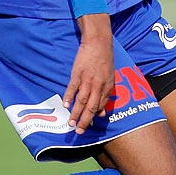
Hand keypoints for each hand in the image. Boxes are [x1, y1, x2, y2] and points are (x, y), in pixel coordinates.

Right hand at [63, 14, 114, 134]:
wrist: (98, 43)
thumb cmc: (105, 61)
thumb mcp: (110, 78)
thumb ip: (106, 95)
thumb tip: (102, 113)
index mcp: (107, 87)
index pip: (100, 106)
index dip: (93, 118)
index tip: (87, 126)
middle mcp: (98, 85)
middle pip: (91, 107)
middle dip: (84, 121)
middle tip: (78, 131)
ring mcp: (87, 80)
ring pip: (81, 101)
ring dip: (75, 113)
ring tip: (70, 123)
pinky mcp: (77, 73)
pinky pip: (72, 88)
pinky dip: (68, 97)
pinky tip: (65, 106)